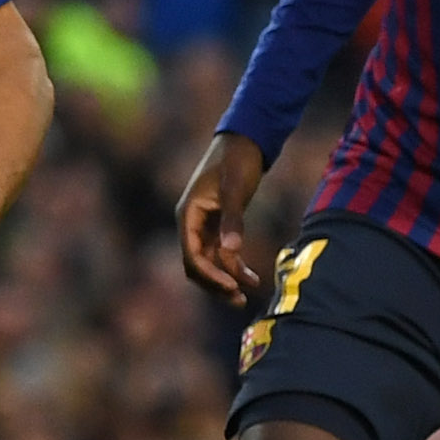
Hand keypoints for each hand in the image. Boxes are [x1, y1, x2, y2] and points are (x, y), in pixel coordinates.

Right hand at [175, 133, 271, 304]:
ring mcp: (203, 225)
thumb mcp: (235, 189)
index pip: (192, 255)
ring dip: (225, 279)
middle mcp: (191, 223)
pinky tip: (251, 277)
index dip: (210, 274)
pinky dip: (233, 266)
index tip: (231, 286)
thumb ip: (233, 219)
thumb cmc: (237, 161)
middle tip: (239, 299)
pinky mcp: (216, 225)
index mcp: (188, 214)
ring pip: (208, 263)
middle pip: (196, 265)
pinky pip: (220, 254)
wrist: (245, 140)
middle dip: (216, 284)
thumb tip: (232, 251)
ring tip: (247, 295)